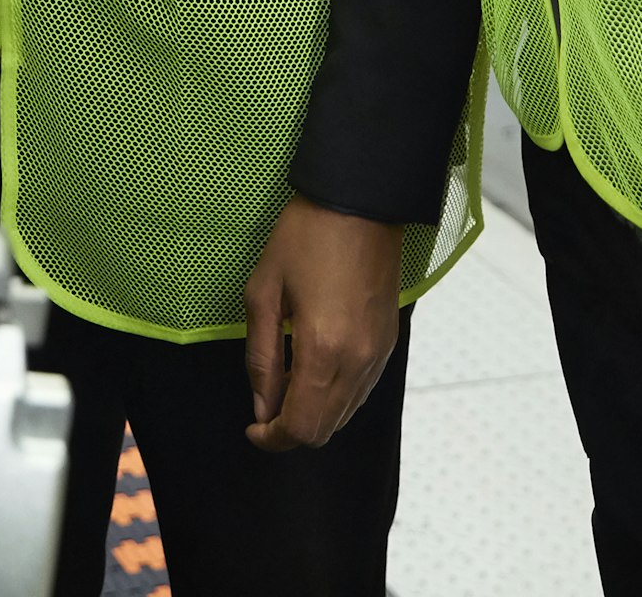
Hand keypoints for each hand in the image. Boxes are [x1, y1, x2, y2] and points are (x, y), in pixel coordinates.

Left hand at [242, 196, 402, 451]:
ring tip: (286, 387)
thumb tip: (262, 407)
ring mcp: (379, 355)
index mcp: (322, 351)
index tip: (252, 429)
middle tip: (264, 411)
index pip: (301, 427)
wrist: (360, 202)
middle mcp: (357, 362)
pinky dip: (336, 397)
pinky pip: (361, 391)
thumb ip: (261, 358)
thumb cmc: (305, 238)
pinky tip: (313, 372)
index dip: (272, 439)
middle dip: (291, 431)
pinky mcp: (389, 343)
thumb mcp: (264, 293)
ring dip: (314, 415)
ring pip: (345, 415)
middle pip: (325, 430)